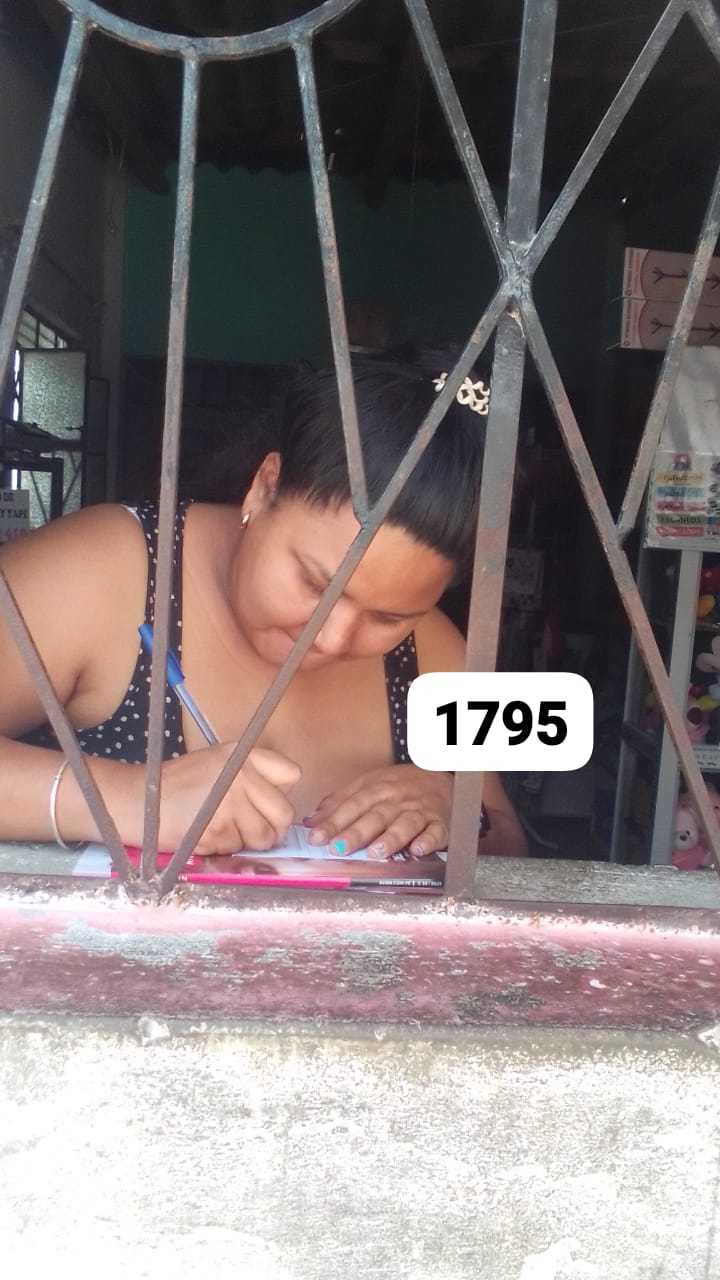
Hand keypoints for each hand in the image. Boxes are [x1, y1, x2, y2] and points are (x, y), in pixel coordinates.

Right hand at [157, 744, 299, 854]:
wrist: (138, 800)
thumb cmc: (178, 784)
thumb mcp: (218, 762)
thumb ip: (252, 776)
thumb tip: (283, 807)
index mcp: (243, 756)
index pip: (292, 775)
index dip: (281, 793)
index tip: (266, 801)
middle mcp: (240, 776)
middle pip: (283, 813)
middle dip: (272, 828)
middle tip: (253, 829)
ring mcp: (229, 805)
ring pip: (262, 838)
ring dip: (247, 841)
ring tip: (222, 828)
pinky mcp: (216, 831)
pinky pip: (236, 849)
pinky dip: (224, 848)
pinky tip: (206, 834)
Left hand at [304, 765, 451, 858]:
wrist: (439, 778)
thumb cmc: (398, 786)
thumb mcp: (368, 785)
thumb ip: (340, 802)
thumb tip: (311, 821)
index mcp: (376, 789)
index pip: (352, 805)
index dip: (333, 822)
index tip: (316, 837)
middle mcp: (396, 800)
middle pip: (375, 816)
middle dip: (356, 833)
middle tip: (338, 848)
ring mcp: (419, 811)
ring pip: (405, 824)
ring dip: (390, 838)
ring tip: (375, 852)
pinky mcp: (439, 823)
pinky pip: (435, 832)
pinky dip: (428, 841)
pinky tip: (418, 850)